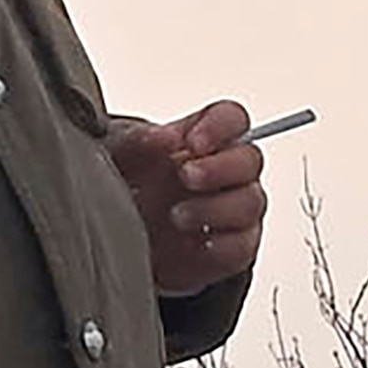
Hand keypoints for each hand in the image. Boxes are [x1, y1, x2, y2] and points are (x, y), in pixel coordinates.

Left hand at [108, 99, 269, 297]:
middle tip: (185, 176)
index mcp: (203, 138)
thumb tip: (163, 137)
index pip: (231, 119)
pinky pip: (242, 247)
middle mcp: (226, 171)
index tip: (193, 143)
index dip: (220, 128)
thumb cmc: (127, 187)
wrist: (116, 240)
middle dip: (219, 168)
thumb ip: (139, 142)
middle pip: (250, 159)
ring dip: (214, 209)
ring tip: (176, 215)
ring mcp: (233, 210)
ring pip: (250, 203)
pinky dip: (221, 247)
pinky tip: (192, 244)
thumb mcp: (118, 156)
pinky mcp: (232, 248)